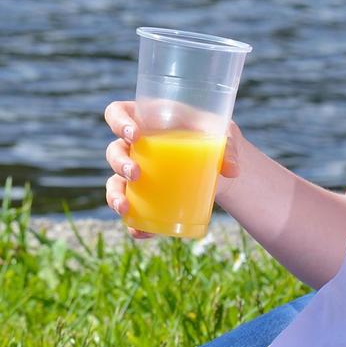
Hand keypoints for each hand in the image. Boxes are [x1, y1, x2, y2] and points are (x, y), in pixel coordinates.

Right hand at [103, 99, 242, 236]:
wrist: (218, 162)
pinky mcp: (145, 196)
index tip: (134, 135)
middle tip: (135, 174)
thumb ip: (228, 146)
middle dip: (119, 163)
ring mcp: (137, 172)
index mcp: (146, 119)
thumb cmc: (214, 136)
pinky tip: (141, 232)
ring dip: (114, 195)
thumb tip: (232, 170)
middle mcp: (135, 146)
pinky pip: (132, 210)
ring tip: (125, 208)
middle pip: (114, 151)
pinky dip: (133, 223)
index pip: (116, 113)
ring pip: (114, 182)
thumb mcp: (223, 134)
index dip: (118, 122)